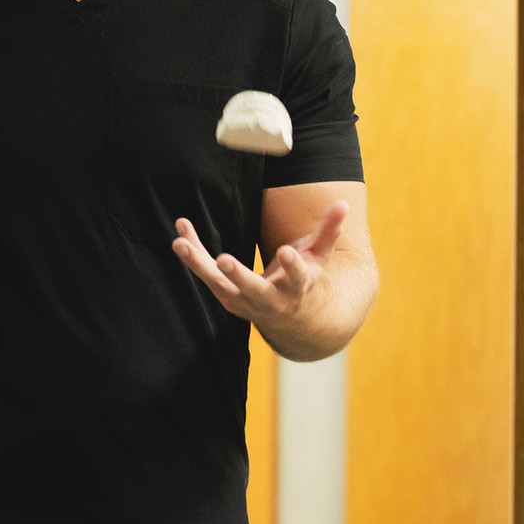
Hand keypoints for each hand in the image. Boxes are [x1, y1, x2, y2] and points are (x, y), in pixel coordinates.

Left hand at [171, 200, 349, 329]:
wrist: (291, 318)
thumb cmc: (305, 278)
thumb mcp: (319, 257)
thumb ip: (329, 232)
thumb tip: (344, 204)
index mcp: (298, 288)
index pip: (298, 278)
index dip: (293, 266)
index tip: (287, 252)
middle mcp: (270, 300)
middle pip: (252, 289)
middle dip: (238, 275)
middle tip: (223, 260)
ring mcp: (245, 302)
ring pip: (219, 285)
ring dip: (198, 263)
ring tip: (179, 242)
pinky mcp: (226, 297)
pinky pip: (206, 275)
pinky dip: (193, 255)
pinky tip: (180, 234)